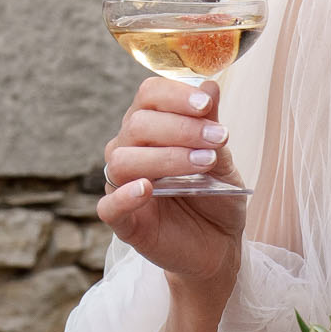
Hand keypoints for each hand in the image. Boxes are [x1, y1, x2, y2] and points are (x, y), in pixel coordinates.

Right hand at [99, 77, 244, 288]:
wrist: (220, 246)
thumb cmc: (217, 197)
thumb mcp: (221, 159)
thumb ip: (210, 125)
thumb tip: (209, 85)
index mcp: (152, 128)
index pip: (149, 96)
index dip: (175, 96)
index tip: (207, 105)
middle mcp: (130, 150)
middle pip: (138, 125)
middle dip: (181, 128)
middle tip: (218, 138)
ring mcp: (123, 185)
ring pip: (124, 160)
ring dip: (166, 157)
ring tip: (204, 163)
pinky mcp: (124, 221)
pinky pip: (109, 206)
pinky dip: (125, 196)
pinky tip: (147, 189)